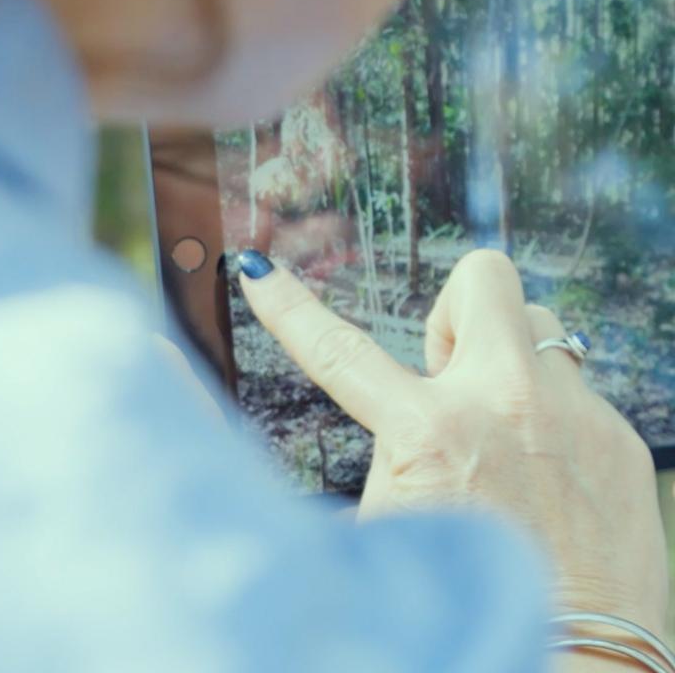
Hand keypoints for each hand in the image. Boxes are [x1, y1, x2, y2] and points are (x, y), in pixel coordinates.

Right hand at [240, 249, 668, 644]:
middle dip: (458, 311)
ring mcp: (574, 415)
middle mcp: (506, 405)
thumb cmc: (467, 612)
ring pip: (541, 329)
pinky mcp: (622, 440)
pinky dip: (555, 418)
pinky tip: (550, 478)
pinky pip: (579, 393)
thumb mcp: (387, 539)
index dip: (290, 307)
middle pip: (484, 278)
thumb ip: (365, 477)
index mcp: (429, 435)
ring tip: (504, 431)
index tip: (260, 270)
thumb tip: (326, 450)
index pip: (339, 351)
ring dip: (513, 364)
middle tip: (451, 373)